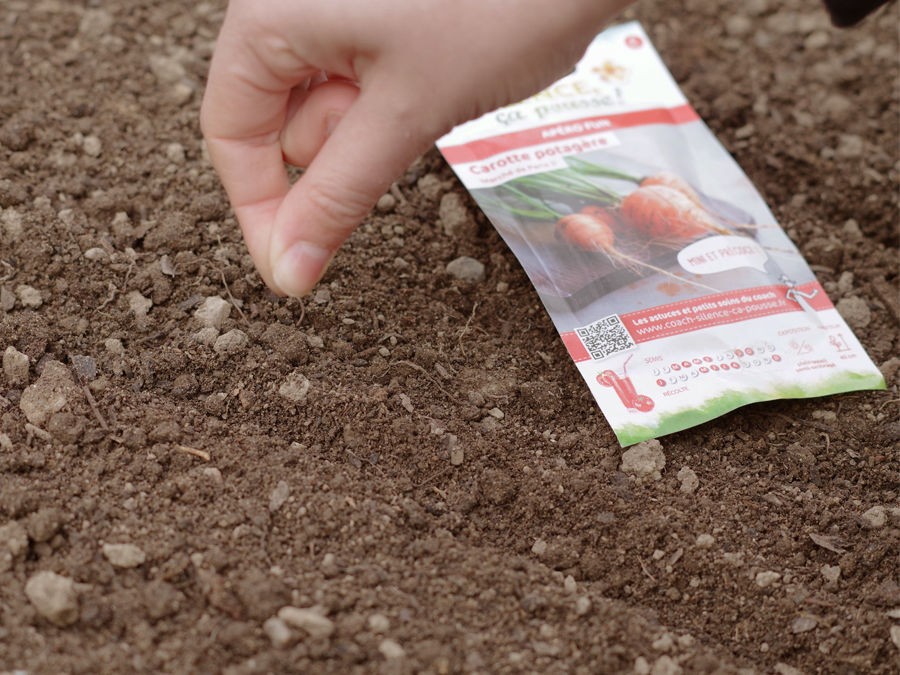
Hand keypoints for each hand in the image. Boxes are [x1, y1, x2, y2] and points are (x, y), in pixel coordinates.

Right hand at [201, 0, 631, 296]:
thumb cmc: (498, 9)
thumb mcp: (406, 113)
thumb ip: (338, 193)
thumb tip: (288, 271)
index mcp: (272, 14)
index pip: (231, 130)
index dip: (259, 208)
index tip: (291, 272)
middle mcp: (292, 7)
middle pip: (279, 122)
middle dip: (336, 151)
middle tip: (403, 121)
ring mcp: (335, 12)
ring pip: (326, 111)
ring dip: (373, 128)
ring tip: (433, 87)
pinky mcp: (374, 21)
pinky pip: (361, 88)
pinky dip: (390, 108)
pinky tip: (436, 81)